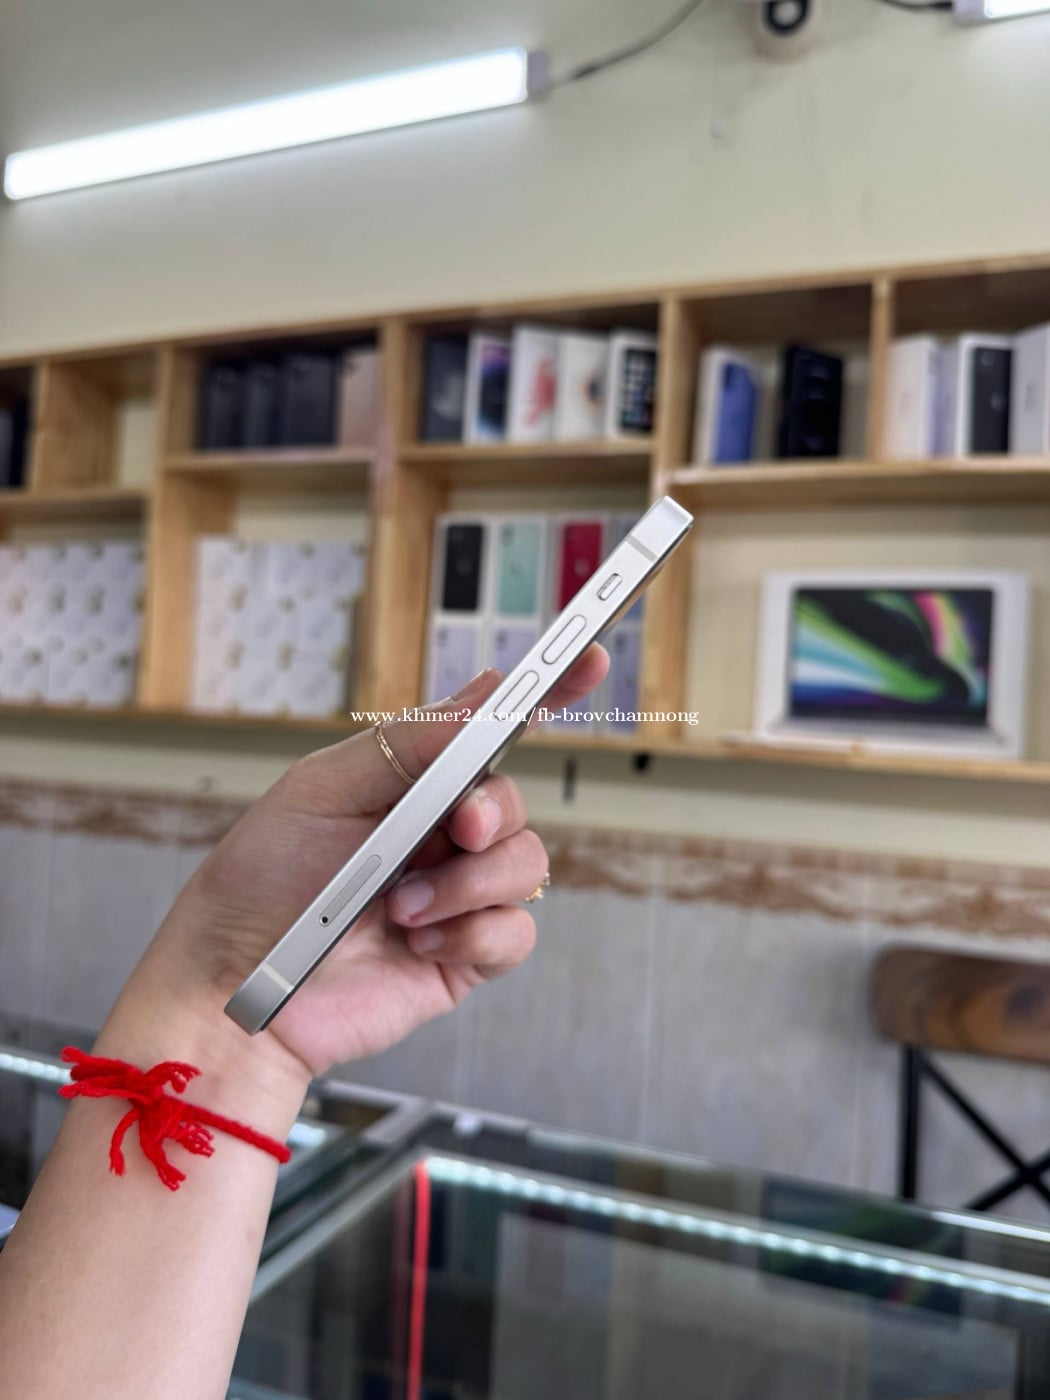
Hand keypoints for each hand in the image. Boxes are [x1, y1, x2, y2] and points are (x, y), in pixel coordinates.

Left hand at [118, 650, 607, 1090]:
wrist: (236, 986)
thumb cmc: (260, 882)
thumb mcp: (324, 789)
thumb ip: (409, 744)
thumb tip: (486, 691)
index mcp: (408, 785)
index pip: (489, 732)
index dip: (546, 694)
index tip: (589, 660)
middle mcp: (438, 836)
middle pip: (511, 802)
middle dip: (491, 812)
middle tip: (454, 830)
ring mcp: (455, 895)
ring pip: (525, 865)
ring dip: (467, 884)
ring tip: (402, 910)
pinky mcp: (464, 956)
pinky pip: (515, 932)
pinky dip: (473, 935)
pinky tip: (421, 944)